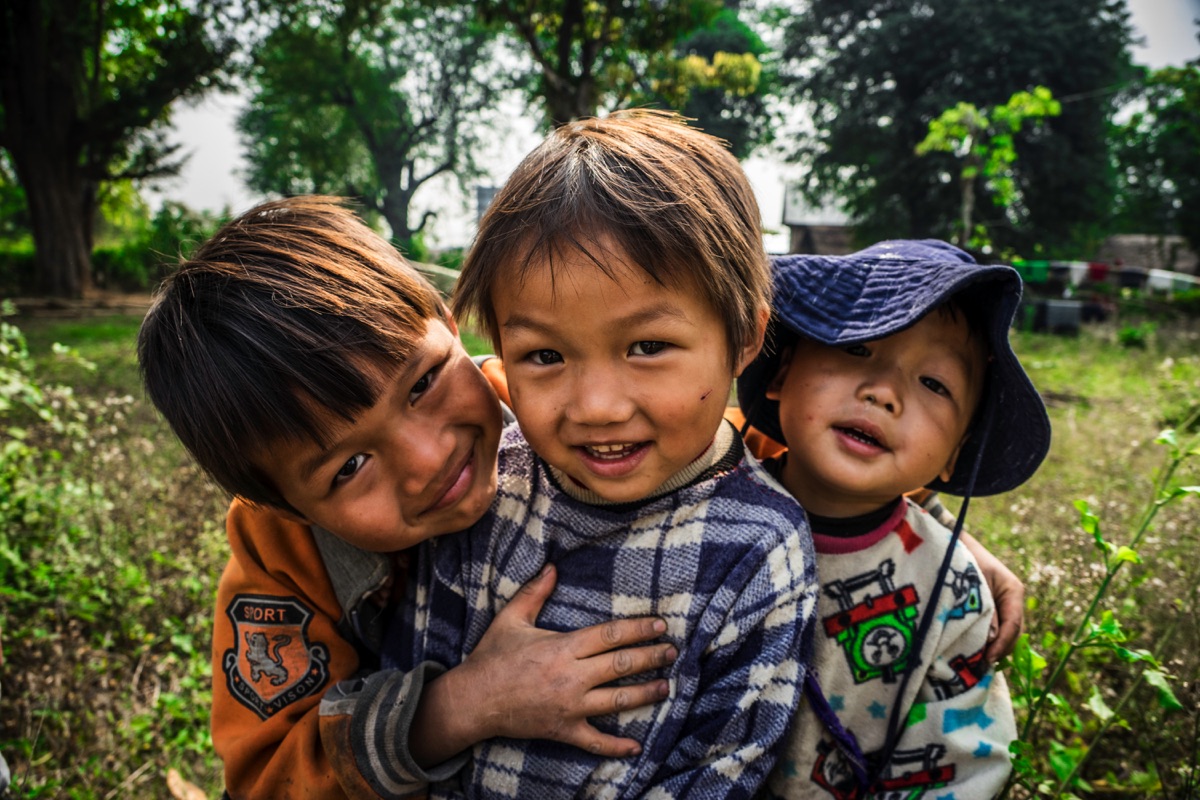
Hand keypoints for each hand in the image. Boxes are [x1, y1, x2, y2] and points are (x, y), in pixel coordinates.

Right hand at [412, 564, 675, 764]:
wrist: (472, 700)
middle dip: (651, 658)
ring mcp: (569, 706)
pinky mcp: (563, 730)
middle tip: (671, 652)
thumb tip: (552, 566)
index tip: (659, 626)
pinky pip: (595, 741)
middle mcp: (571, 677)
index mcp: (563, 647)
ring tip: (666, 687)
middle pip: (621, 666)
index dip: (638, 629)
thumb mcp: (511, 619)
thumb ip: (534, 592)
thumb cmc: (492, 657)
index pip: (611, 635)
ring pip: (617, 701)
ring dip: (645, 694)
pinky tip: (636, 746)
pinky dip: (616, 745)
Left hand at [961, 531, 1024, 661]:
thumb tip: (991, 639)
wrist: (954, 545)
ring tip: (976, 664)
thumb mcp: (973, 582)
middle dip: (999, 651)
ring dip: (993, 649)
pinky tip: (974, 652)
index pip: (1013, 625)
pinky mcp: (993, 609)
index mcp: (1013, 591)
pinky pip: (995, 630)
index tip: (988, 659)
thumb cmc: (963, 559)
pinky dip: (987, 642)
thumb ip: (983, 609)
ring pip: (1005, 634)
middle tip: (979, 666)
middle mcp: (1013, 600)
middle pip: (1013, 633)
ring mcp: (1004, 605)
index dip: (1002, 645)